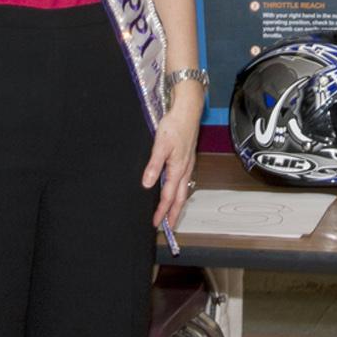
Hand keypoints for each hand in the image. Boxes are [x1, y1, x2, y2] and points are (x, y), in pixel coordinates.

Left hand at [142, 94, 201, 229]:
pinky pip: (184, 180)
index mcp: (178, 168)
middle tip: (170, 227)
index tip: (156, 223)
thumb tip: (147, 184)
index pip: (168, 196)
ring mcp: (188, 163)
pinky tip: (176, 188)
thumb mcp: (160, 145)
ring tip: (173, 213)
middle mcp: (185, 168)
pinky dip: (180, 190)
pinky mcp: (187, 157)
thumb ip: (154, 165)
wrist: (188, 109)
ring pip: (184, 189)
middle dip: (175, 213)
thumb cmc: (175, 124)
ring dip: (178, 203)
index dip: (162, 211)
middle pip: (180, 197)